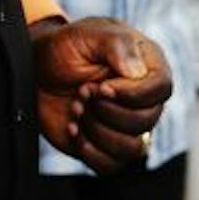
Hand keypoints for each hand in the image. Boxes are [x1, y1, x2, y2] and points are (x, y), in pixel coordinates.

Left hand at [31, 16, 171, 173]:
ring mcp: (127, 125)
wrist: (36, 71)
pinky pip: (112, 165)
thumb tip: (138, 72)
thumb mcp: (87, 34)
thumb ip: (116, 44)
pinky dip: (89, 151)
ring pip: (134, 148)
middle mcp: (143, 98)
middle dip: (107, 110)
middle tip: (81, 92)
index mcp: (147, 66)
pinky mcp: (107, 146)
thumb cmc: (65, 48)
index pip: (162, 88)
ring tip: (76, 109)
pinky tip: (74, 129)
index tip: (101, 86)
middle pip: (148, 120)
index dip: (133, 93)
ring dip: (97, 130)